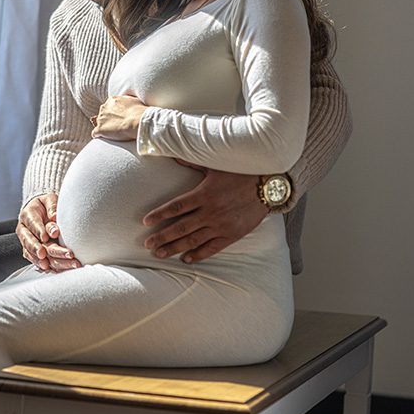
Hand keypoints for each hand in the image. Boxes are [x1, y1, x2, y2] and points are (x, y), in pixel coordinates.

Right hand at [15, 193, 80, 271]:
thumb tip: (55, 217)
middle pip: (30, 242)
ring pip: (35, 255)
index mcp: (27, 216)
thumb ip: (52, 206)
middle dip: (42, 249)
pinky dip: (49, 267)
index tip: (46, 237)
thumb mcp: (49, 199)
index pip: (32, 224)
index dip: (38, 231)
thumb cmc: (46, 206)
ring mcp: (27, 244)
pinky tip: (60, 270)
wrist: (40, 212)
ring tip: (66, 263)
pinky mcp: (32, 253)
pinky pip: (38, 262)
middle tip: (56, 253)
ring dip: (50, 261)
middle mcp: (24, 231)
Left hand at [92, 95, 147, 140]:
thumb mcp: (134, 100)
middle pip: (103, 114)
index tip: (119, 118)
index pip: (109, 107)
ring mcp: (100, 119)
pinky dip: (99, 136)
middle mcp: (104, 108)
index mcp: (112, 100)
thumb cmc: (140, 111)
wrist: (137, 120)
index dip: (114, 114)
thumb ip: (128, 101)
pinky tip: (105, 138)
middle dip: (108, 120)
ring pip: (98, 123)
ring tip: (113, 133)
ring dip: (104, 128)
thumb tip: (129, 104)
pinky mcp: (100, 129)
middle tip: (117, 126)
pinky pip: (95, 133)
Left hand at [142, 160, 267, 262]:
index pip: (175, 207)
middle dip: (162, 237)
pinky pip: (212, 248)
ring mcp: (221, 225)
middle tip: (146, 245)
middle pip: (180, 228)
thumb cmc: (240, 172)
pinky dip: (198, 254)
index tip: (145, 222)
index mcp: (203, 194)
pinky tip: (185, 259)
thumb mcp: (214, 165)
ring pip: (193, 240)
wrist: (268, 186)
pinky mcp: (232, 234)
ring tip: (159, 254)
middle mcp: (210, 212)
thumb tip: (172, 155)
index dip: (159, 215)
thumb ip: (191, 163)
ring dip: (174, 248)